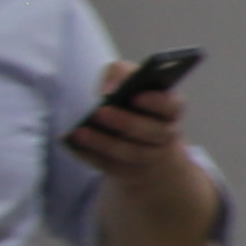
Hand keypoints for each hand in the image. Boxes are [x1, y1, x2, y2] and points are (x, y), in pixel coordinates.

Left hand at [68, 63, 190, 180]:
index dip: (156, 102)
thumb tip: (110, 90)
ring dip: (103, 142)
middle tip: (100, 111)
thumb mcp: (132, 80)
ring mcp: (149, 157)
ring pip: (130, 153)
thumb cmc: (135, 104)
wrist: (143, 142)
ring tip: (80, 131)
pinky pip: (110, 166)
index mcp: (170, 109)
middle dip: (126, 122)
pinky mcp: (129, 172)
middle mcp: (165, 135)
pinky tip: (73, 145)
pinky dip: (90, 156)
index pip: (171, 106)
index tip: (135, 96)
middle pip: (152, 132)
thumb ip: (122, 73)